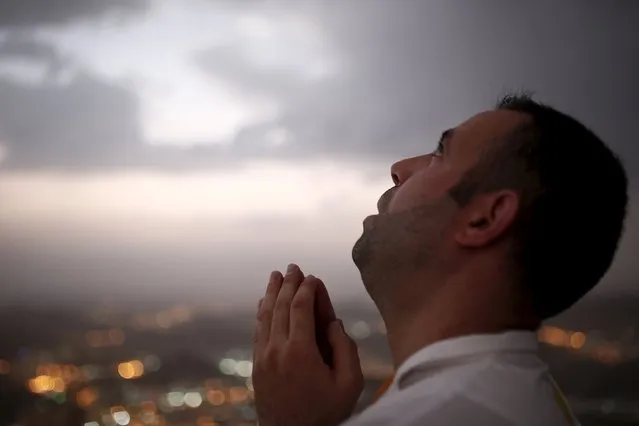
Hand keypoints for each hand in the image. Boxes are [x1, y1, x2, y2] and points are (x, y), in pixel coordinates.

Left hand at [253, 264, 363, 425]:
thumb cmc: (325, 415)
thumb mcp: (349, 384)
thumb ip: (345, 349)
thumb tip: (333, 323)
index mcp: (301, 351)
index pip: (300, 308)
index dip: (307, 289)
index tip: (314, 278)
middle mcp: (277, 350)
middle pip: (280, 306)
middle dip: (288, 284)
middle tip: (293, 267)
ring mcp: (263, 358)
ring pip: (265, 316)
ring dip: (271, 293)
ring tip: (276, 276)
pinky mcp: (257, 367)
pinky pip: (258, 331)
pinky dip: (261, 313)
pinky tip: (264, 303)